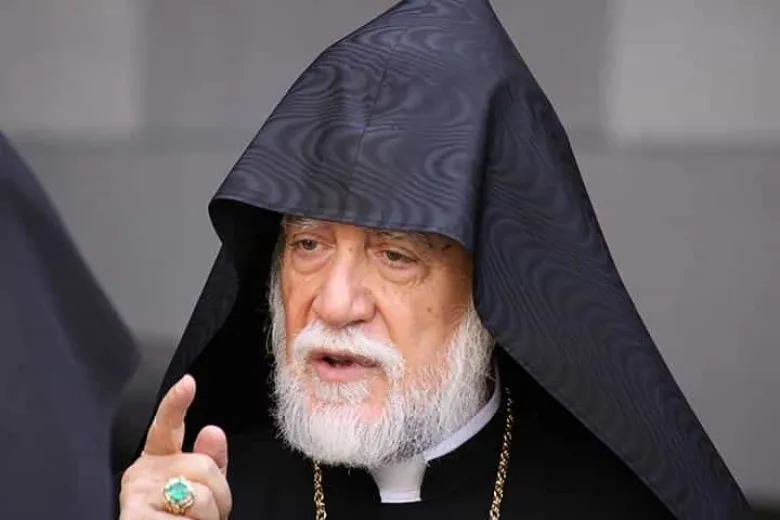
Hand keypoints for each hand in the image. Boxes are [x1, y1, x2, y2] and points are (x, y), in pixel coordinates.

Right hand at [119, 375, 231, 519]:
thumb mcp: (196, 494)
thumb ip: (206, 463)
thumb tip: (212, 431)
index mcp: (156, 462)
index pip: (165, 426)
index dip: (176, 403)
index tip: (188, 383)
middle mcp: (141, 474)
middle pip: (203, 465)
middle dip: (219, 495)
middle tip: (204, 516)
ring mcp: (137, 496)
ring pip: (202, 493)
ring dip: (210, 517)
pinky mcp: (137, 516)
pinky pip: (189, 517)